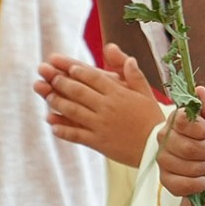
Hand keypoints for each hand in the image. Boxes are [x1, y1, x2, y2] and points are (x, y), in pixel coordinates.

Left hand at [33, 43, 163, 165]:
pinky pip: (76, 135)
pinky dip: (63, 129)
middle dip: (62, 82)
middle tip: (50, 76)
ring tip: (48, 96)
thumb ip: (134, 75)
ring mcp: (101, 125)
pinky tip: (52, 125)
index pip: (94, 77)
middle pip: (79, 92)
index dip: (78, 70)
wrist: (156, 148)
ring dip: (58, 102)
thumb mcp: (146, 94)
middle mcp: (108, 107)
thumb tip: (127, 58)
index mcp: (119, 94)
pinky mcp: (98, 143)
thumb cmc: (151, 118)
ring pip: (74, 111)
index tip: (67, 66)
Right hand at [157, 86, 204, 199]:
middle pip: (187, 147)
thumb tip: (199, 90)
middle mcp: (164, 139)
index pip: (182, 121)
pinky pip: (183, 185)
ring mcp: (163, 160)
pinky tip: (201, 178)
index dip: (202, 129)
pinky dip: (199, 183)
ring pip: (187, 167)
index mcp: (175, 120)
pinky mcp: (166, 181)